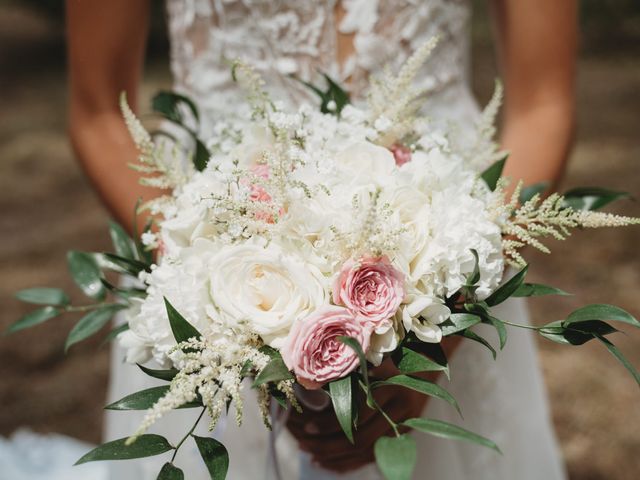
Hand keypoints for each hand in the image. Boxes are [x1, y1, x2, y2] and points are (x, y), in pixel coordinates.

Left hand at [285, 359, 427, 472]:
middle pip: (362, 438)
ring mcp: (405, 425)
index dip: (331, 423)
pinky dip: (352, 462)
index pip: (357, 412)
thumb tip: (313, 387)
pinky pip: (376, 456)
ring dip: (337, 457)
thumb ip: (351, 371)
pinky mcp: (403, 435)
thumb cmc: (393, 354)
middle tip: (304, 444)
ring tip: (312, 455)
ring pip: (368, 451)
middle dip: (329, 445)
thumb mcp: (373, 357)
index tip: (307, 426)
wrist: (426, 363)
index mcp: (393, 384)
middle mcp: (401, 408)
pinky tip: (331, 462)